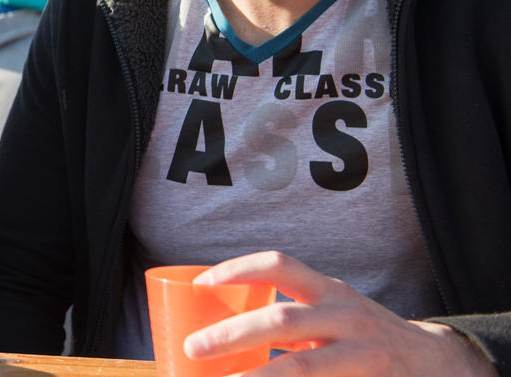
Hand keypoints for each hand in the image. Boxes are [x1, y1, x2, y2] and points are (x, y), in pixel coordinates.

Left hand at [184, 251, 494, 375]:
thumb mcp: (334, 312)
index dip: (237, 269)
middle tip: (194, 347)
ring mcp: (362, 354)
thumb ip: (293, 316)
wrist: (439, 363)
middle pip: (281, 321)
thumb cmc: (365, 335)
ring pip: (302, 367)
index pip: (279, 266)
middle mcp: (346, 318)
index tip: (200, 282)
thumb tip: (222, 331)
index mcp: (330, 291)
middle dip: (232, 334)